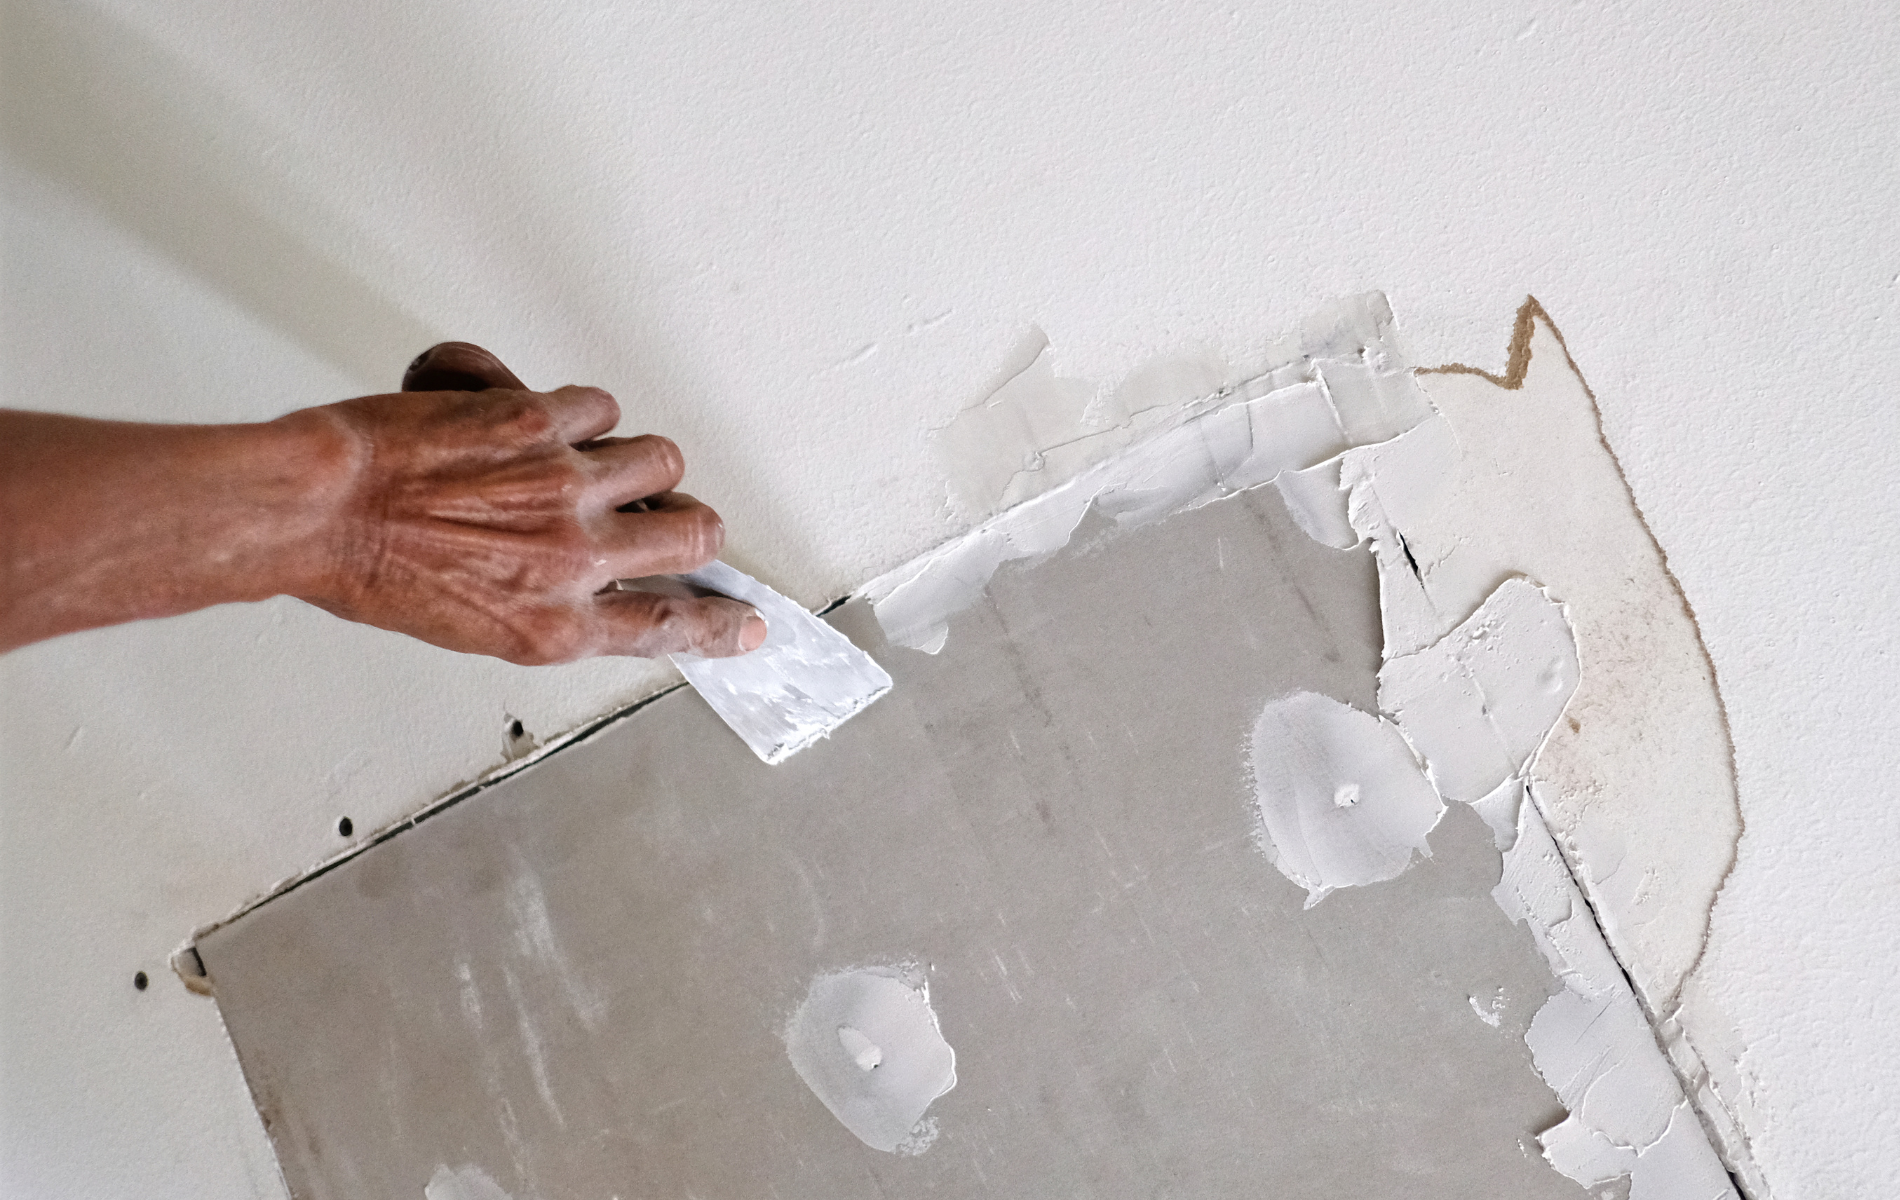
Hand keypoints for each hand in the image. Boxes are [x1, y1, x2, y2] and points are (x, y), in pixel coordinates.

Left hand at [302, 343, 765, 663]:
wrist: (313, 511)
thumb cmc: (367, 570)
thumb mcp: (472, 625)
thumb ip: (548, 606)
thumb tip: (594, 583)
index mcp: (554, 624)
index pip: (667, 627)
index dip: (717, 622)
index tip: (744, 620)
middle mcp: (571, 558)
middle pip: (691, 531)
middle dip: (689, 520)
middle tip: (667, 511)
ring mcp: (561, 485)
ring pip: (657, 456)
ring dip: (634, 456)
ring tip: (594, 456)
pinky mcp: (538, 421)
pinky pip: (596, 405)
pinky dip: (574, 409)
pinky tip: (534, 416)